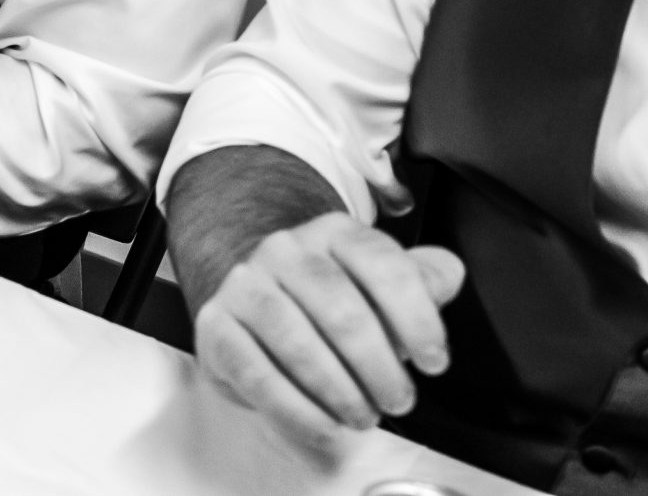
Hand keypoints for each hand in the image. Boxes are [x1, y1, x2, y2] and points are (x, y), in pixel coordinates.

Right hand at [194, 211, 464, 451]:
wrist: (260, 301)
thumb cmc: (333, 301)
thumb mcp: (381, 284)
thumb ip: (422, 278)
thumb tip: (444, 274)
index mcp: (334, 233)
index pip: (383, 266)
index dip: (417, 319)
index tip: (435, 363)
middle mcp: (284, 249)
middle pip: (340, 308)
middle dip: (378, 366)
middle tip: (398, 401)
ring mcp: (245, 283)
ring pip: (295, 340)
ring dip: (338, 390)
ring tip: (362, 416)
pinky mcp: (216, 324)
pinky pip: (255, 372)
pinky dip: (296, 410)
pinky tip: (324, 427)